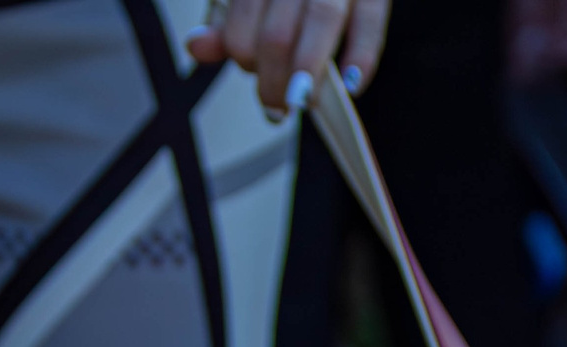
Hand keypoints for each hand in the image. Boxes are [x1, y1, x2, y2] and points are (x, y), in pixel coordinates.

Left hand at [186, 0, 391, 116]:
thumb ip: (227, 24)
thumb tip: (196, 46)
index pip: (242, 20)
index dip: (243, 56)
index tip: (254, 75)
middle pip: (278, 31)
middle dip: (274, 80)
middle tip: (279, 105)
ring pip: (321, 20)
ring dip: (309, 70)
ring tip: (302, 101)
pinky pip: (370, 23)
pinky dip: (362, 57)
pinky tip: (352, 85)